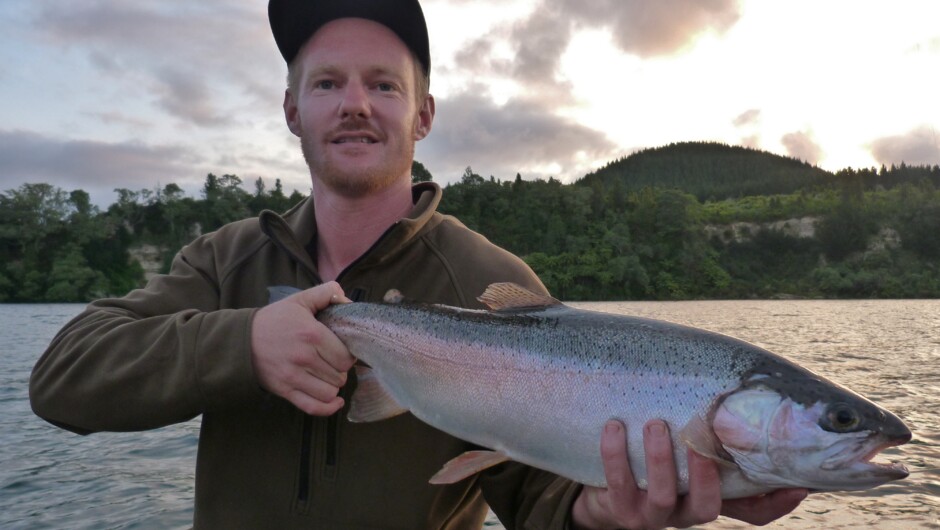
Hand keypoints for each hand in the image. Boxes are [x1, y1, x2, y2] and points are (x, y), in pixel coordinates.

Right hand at [250, 281, 354, 415]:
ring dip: (333, 386)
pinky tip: (334, 401)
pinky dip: (328, 407)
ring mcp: (293, 376)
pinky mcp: (285, 390)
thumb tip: (347, 300)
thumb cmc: (274, 320)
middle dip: (341, 370)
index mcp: (311, 334)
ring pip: (330, 392)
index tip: (342, 351)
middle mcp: (304, 357)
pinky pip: (313, 407)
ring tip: (328, 376)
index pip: (346, 356)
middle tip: (333, 363)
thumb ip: (326, 293)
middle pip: (340, 375)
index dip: (349, 355)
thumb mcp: (299, 300)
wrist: (241, 340)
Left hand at [571, 420, 807, 529]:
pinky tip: (614, 427)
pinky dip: (616, 453)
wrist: (602, 494)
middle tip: (700, 440)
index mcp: (708, 498)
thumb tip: (739, 392)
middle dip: (706, 474)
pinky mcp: (620, 510)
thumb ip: (708, 436)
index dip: (775, 503)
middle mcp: (684, 512)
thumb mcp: (682, 453)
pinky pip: (619, 483)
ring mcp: (652, 515)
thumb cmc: (650, 460)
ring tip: (655, 424)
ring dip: (660, 458)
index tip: (797, 484)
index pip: (752, 512)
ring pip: (663, 495)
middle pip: (706, 507)